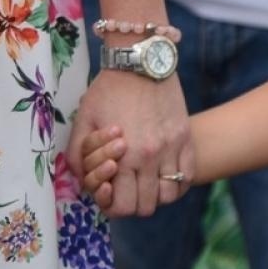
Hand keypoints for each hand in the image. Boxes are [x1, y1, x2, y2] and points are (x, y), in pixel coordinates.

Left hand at [67, 70, 191, 218]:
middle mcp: (151, 157)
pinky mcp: (185, 138)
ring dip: (157, 194)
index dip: (113, 206)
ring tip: (146, 181)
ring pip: (170, 195)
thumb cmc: (107, 91)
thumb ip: (79, 157)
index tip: (110, 193)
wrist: (140, 62)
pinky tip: (164, 173)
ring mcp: (172, 148)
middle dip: (134, 203)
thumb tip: (87, 182)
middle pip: (147, 206)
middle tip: (127, 188)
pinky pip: (188, 176)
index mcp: (123, 156)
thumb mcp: (83, 123)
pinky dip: (176, 182)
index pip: (122, 206)